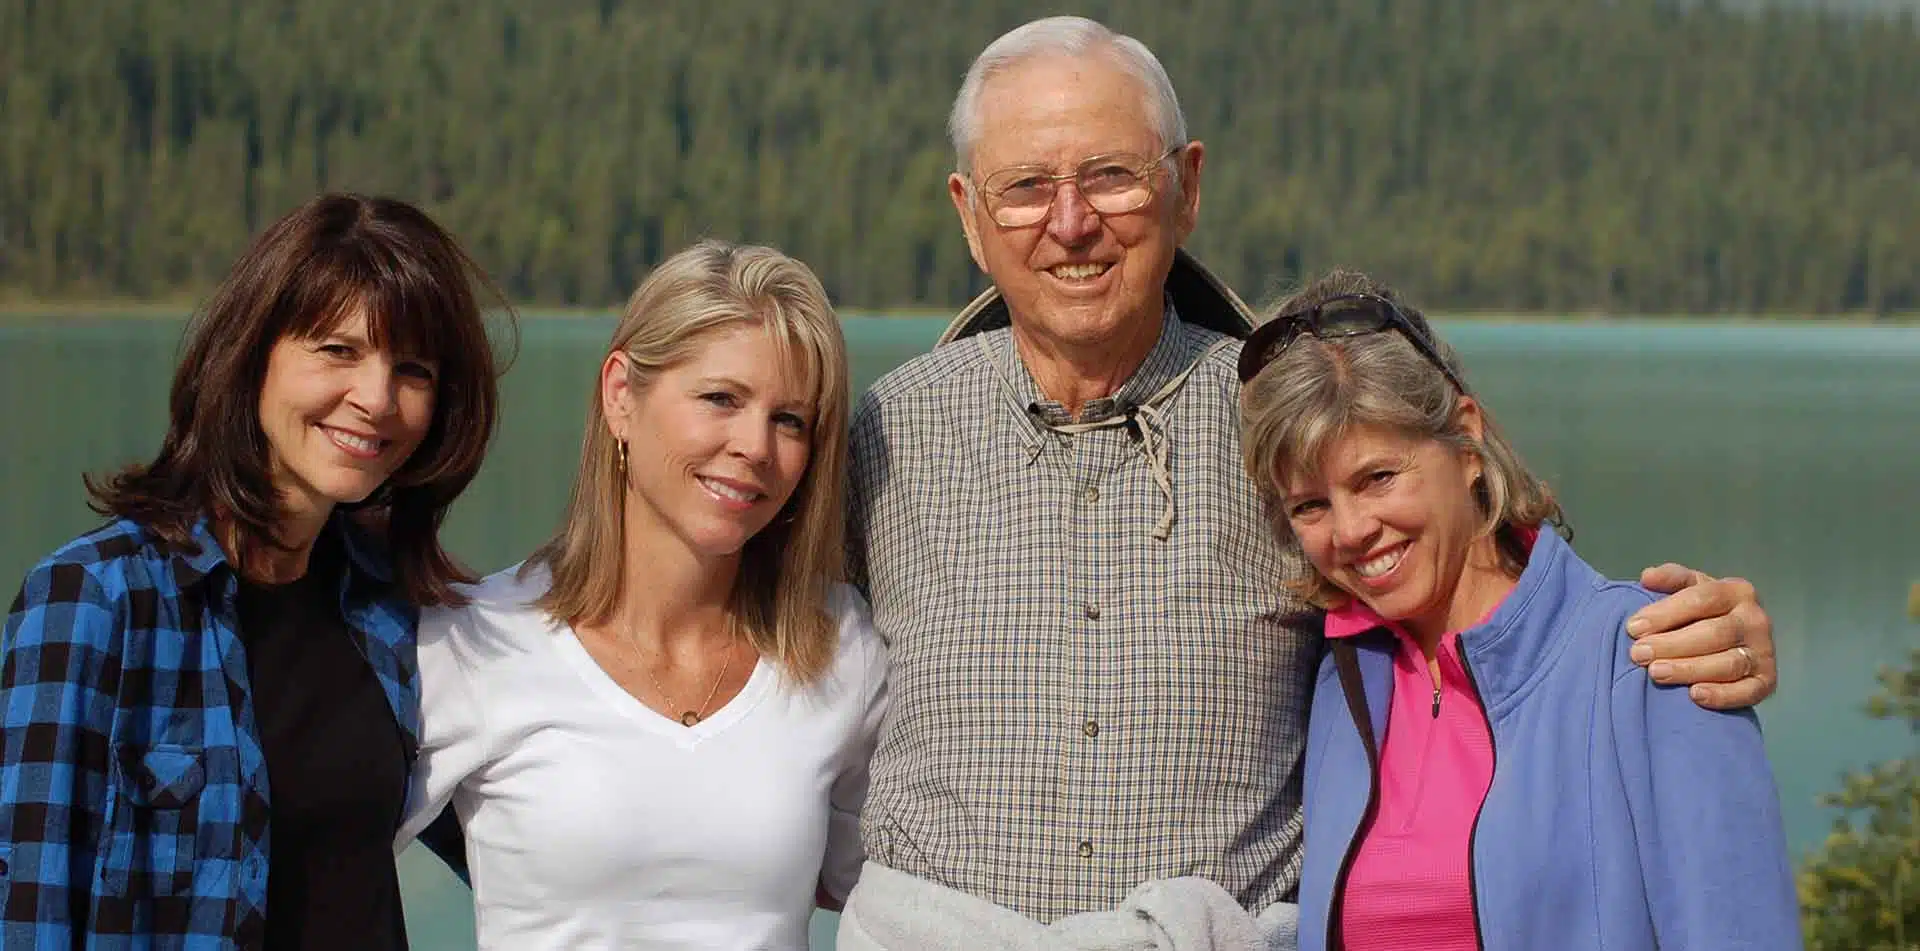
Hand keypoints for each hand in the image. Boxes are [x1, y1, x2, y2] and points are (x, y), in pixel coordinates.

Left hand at [1628, 565, 1776, 709]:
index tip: (1633, 628)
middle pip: (1714, 633)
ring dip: (1689, 669)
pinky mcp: (1767, 681)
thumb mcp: (1689, 588)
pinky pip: (1748, 692)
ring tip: (1656, 673)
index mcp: (1736, 591)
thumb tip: (1648, 577)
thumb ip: (1671, 578)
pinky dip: (1722, 695)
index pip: (1701, 599)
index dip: (1665, 613)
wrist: (1732, 641)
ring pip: (1728, 663)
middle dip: (1672, 644)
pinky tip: (1694, 695)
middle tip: (1638, 654)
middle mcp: (1755, 620)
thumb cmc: (1702, 612)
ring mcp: (1764, 652)